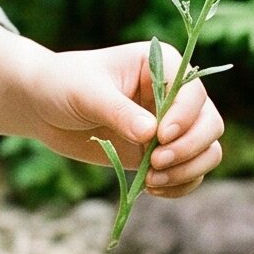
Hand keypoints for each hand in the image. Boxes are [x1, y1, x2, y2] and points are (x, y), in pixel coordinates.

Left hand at [24, 43, 225, 196]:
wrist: (43, 106)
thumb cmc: (63, 84)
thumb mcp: (87, 93)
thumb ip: (119, 112)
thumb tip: (150, 135)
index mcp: (162, 64)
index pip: (193, 92)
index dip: (184, 117)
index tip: (159, 137)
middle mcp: (174, 94)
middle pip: (210, 123)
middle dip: (190, 148)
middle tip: (155, 163)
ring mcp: (170, 125)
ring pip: (207, 150)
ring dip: (188, 170)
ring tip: (152, 181)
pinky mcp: (160, 151)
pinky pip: (189, 171)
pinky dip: (180, 184)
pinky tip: (153, 189)